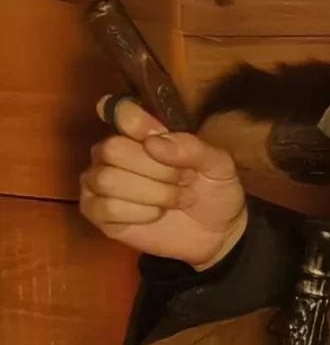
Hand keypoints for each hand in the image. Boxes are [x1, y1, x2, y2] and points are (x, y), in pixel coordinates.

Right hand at [80, 98, 248, 269]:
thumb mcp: (218, 165)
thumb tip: (154, 142)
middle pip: (112, 148)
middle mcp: (112, 152)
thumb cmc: (213, 190)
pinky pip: (106, 207)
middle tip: (181, 181)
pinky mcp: (96, 211)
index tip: (156, 139)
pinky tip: (155, 214)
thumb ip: (192, 147)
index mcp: (140, 132)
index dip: (136, 123)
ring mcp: (99, 181)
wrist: (216, 232)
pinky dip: (140, 213)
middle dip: (156, 169)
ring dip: (152, 194)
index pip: (120, 111)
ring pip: (107, 179)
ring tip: (173, 200)